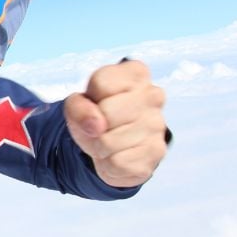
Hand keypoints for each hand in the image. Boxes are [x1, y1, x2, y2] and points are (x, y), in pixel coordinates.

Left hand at [64, 59, 167, 187]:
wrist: (114, 144)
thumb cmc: (97, 115)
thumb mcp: (78, 103)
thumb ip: (78, 106)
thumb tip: (96, 125)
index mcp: (136, 73)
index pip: (101, 83)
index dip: (89, 98)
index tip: (96, 102)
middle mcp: (153, 95)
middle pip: (107, 113)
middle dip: (93, 126)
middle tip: (99, 127)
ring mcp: (158, 125)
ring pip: (109, 142)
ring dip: (99, 147)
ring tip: (107, 140)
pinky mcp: (156, 152)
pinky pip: (117, 163)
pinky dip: (109, 164)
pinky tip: (117, 154)